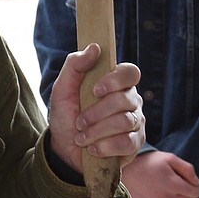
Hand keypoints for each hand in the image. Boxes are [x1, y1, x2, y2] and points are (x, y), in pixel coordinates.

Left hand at [47, 44, 144, 174]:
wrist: (65, 150)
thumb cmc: (67, 116)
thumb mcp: (62, 90)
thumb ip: (75, 65)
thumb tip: (94, 48)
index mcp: (116, 83)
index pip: (130, 72)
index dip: (115, 80)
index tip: (95, 90)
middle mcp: (130, 101)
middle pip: (124, 99)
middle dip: (96, 113)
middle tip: (79, 122)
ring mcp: (135, 122)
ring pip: (125, 121)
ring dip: (97, 131)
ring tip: (82, 137)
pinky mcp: (135, 144)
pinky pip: (127, 142)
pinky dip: (105, 147)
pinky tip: (93, 149)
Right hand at [118, 150, 198, 197]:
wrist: (125, 169)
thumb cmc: (149, 162)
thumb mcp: (170, 158)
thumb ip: (187, 169)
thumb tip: (197, 182)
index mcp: (173, 183)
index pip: (195, 193)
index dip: (195, 187)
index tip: (189, 183)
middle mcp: (166, 197)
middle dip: (189, 197)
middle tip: (183, 190)